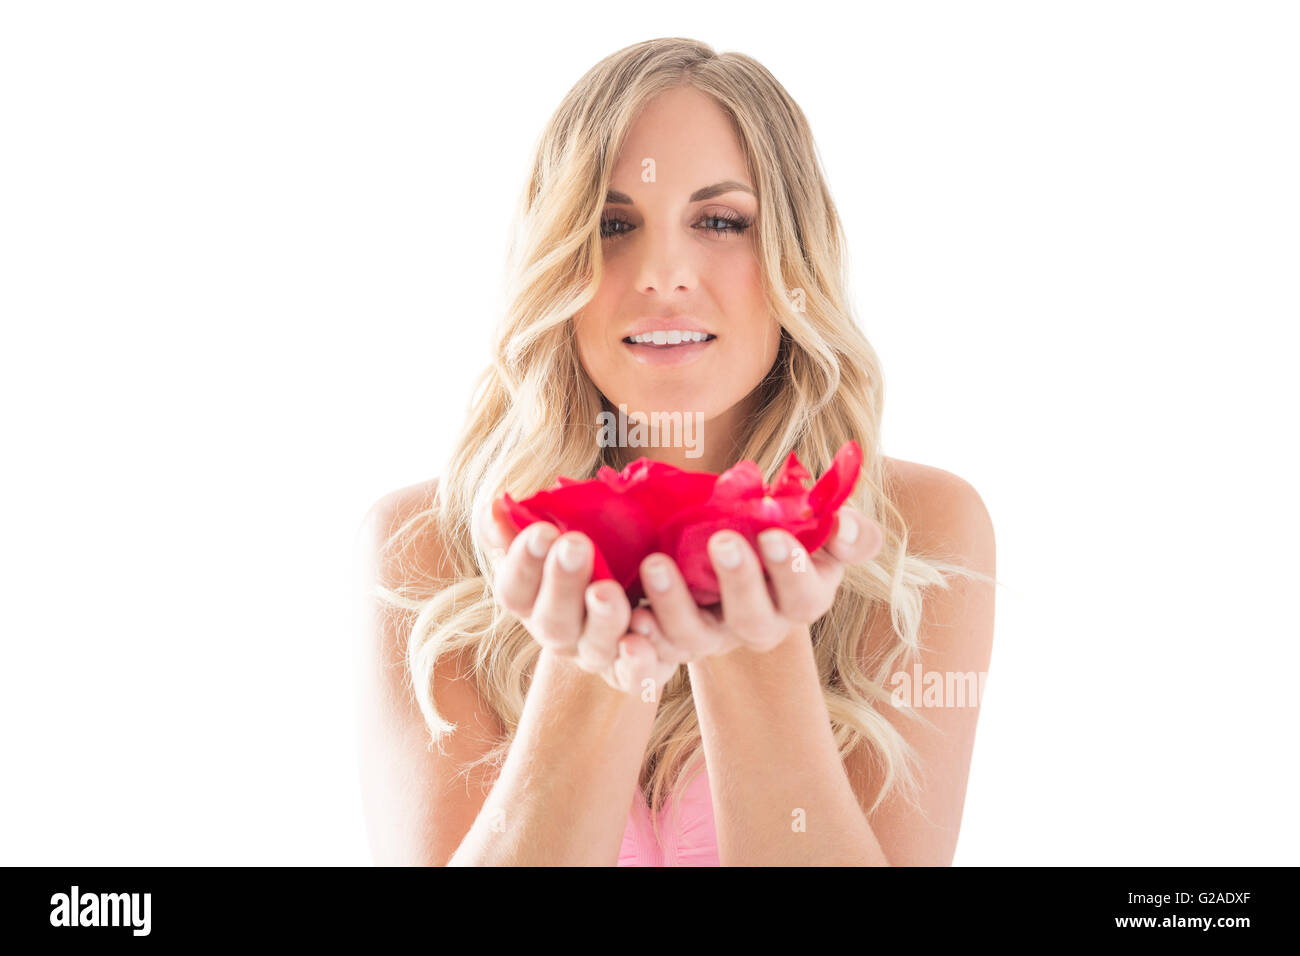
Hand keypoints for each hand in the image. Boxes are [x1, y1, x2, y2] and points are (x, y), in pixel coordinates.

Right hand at [477, 502, 679, 697]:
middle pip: (553, 621)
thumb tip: (492, 507)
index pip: (515, 589)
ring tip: (607, 591)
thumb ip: (523, 526)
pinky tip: (641, 638)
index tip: (543, 530)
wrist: (644, 603)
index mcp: (534, 602)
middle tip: (575, 544)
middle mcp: (562, 636)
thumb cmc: (595, 558)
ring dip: (602, 619)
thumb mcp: (562, 541)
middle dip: (562, 583)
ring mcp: (598, 657)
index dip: (524, 562)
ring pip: (595, 647)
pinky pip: (635, 678)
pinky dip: (637, 663)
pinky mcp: (637, 672)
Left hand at [631, 506, 884, 661]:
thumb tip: (846, 526)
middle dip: (739, 581)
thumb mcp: (819, 528)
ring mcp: (713, 637)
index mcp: (803, 599)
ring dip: (675, 605)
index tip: (772, 535)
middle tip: (723, 540)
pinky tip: (629, 614)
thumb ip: (846, 531)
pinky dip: (642, 637)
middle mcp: (761, 626)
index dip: (790, 570)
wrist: (728, 540)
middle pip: (753, 620)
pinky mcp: (672, 639)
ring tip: (655, 564)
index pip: (804, 595)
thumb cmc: (782, 529)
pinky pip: (655, 649)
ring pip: (696, 637)